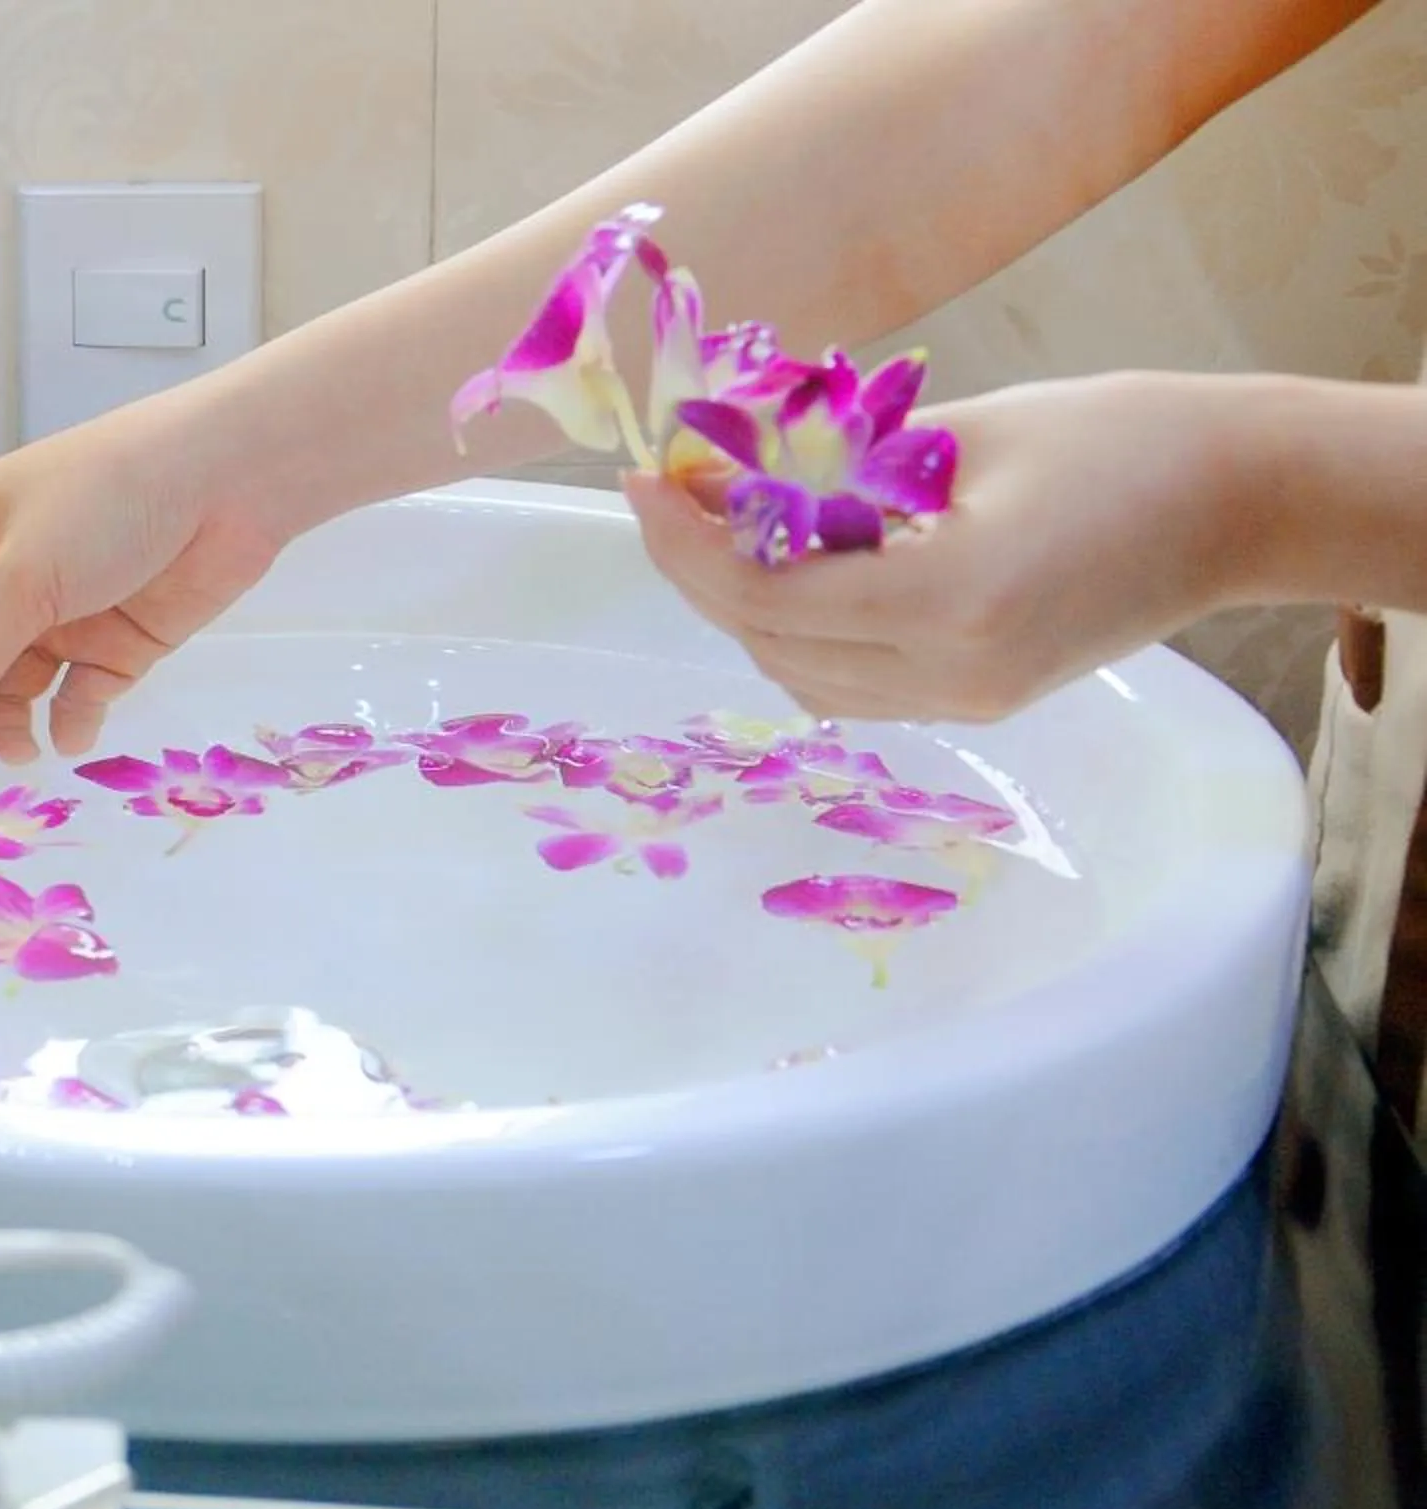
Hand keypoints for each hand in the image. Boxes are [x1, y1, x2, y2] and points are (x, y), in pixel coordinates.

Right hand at [0, 389, 286, 763]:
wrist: (229, 479)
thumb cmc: (107, 501)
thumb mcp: (22, 580)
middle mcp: (2, 580)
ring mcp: (59, 614)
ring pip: (12, 690)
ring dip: (7, 725)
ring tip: (21, 749)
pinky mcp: (113, 642)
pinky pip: (76, 697)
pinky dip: (69, 722)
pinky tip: (72, 735)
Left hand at [625, 373, 1240, 723]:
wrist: (1241, 502)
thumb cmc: (1120, 437)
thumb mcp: (963, 431)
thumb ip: (835, 463)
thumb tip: (720, 469)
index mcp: (950, 596)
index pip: (761, 592)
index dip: (684, 541)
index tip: (643, 480)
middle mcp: (951, 670)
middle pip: (767, 643)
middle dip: (701, 572)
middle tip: (668, 496)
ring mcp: (967, 699)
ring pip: (801, 676)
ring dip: (745, 608)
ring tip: (723, 525)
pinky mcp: (981, 702)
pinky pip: (852, 685)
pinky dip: (801, 632)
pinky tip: (793, 566)